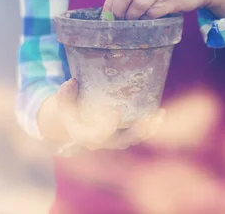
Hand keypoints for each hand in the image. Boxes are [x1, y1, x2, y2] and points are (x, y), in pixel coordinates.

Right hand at [38, 78, 164, 150]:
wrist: (74, 120)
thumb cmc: (69, 108)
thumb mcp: (63, 101)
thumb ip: (65, 93)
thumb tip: (73, 82)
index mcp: (85, 136)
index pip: (97, 136)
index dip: (107, 127)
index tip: (115, 112)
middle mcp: (102, 142)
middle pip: (122, 141)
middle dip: (136, 132)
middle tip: (146, 119)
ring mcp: (114, 140)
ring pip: (134, 139)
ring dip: (149, 129)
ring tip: (159, 115)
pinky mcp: (124, 135)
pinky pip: (140, 134)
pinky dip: (152, 126)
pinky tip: (161, 113)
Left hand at [103, 0, 224, 19]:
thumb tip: (115, 1)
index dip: (111, 1)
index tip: (107, 13)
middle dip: (118, 9)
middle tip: (118, 19)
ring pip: (138, 4)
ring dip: (132, 16)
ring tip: (132, 20)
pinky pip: (153, 12)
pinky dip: (146, 18)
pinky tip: (147, 19)